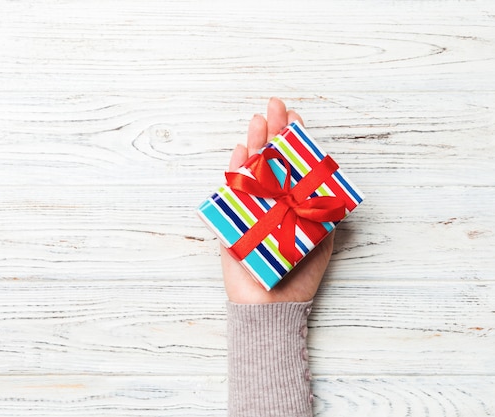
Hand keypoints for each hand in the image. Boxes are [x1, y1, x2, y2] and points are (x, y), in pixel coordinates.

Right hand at [221, 97, 334, 303]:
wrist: (271, 304)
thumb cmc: (298, 274)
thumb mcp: (321, 239)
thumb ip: (323, 211)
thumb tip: (326, 180)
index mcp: (293, 203)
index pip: (294, 165)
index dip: (295, 141)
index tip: (297, 119)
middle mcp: (272, 201)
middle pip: (271, 160)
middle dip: (273, 131)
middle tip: (275, 106)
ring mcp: (250, 209)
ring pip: (251, 170)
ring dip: (253, 144)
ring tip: (258, 120)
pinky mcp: (232, 220)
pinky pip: (232, 191)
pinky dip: (235, 171)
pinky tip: (239, 153)